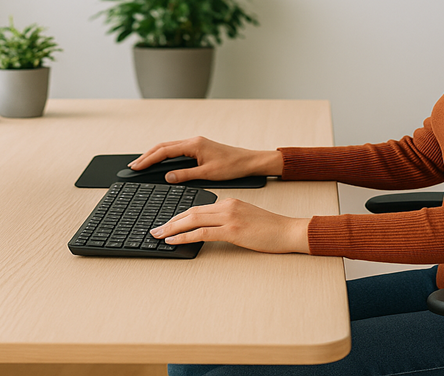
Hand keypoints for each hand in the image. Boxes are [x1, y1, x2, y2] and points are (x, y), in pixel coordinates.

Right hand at [129, 136, 282, 183]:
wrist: (249, 161)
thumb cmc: (233, 166)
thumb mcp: (207, 174)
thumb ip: (186, 175)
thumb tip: (168, 177)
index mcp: (194, 145)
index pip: (164, 151)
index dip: (148, 159)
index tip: (137, 166)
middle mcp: (193, 141)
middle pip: (163, 146)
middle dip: (147, 155)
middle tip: (134, 165)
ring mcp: (196, 143)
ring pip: (169, 147)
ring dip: (155, 154)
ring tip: (142, 163)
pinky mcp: (199, 148)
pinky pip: (176, 150)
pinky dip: (165, 155)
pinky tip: (160, 162)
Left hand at [150, 197, 310, 253]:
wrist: (288, 231)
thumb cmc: (270, 229)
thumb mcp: (246, 219)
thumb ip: (228, 220)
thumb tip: (209, 229)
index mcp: (229, 202)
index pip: (198, 207)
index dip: (179, 216)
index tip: (166, 223)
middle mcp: (227, 206)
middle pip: (191, 211)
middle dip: (170, 221)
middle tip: (155, 229)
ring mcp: (230, 217)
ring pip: (193, 219)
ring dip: (172, 228)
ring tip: (158, 235)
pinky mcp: (233, 230)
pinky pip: (202, 232)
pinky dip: (185, 236)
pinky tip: (174, 241)